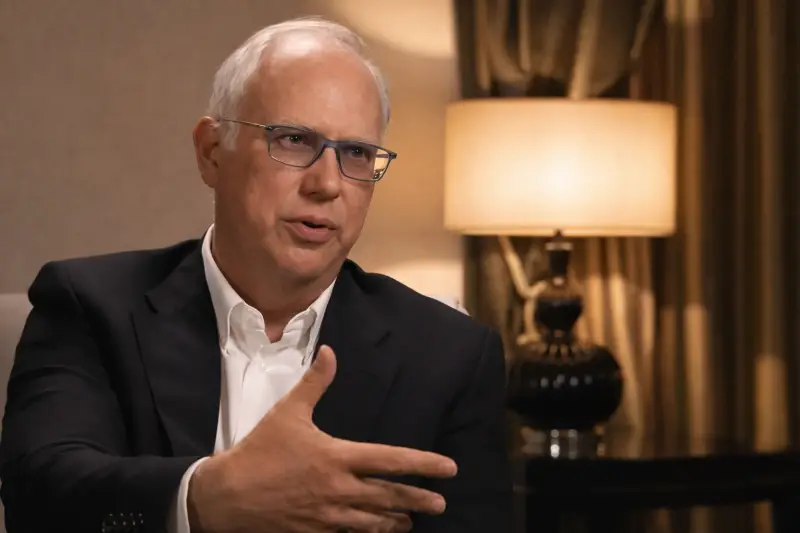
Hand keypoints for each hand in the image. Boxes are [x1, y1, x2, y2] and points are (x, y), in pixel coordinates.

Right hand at [187, 345, 456, 532]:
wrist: (227, 496)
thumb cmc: (259, 452)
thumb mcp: (287, 412)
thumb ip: (315, 383)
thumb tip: (330, 352)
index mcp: (337, 458)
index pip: (391, 461)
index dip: (423, 464)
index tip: (448, 469)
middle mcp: (339, 490)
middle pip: (389, 497)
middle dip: (418, 500)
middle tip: (441, 503)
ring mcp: (328, 517)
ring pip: (373, 522)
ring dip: (396, 521)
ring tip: (411, 521)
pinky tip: (375, 532)